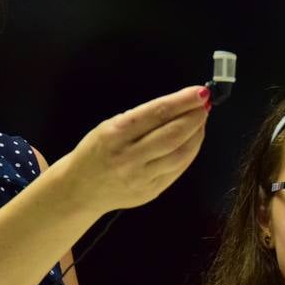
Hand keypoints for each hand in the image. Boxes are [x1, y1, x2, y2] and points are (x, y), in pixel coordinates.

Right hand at [63, 84, 208, 213]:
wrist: (80, 189)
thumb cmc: (96, 151)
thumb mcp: (109, 126)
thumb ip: (142, 118)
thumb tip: (179, 105)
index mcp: (115, 133)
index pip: (157, 113)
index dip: (182, 102)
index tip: (200, 92)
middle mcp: (129, 157)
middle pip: (173, 134)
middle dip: (194, 117)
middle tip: (205, 105)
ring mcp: (141, 177)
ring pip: (181, 154)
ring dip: (197, 134)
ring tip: (200, 121)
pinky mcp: (151, 191)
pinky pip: (178, 169)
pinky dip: (190, 152)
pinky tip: (193, 140)